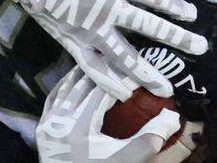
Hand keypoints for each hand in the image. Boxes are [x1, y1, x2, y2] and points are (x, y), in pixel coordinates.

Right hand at [0, 0, 207, 99]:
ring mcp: (89, 29)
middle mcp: (106, 9)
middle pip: (148, 27)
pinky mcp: (73, 42)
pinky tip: (125, 94)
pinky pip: (93, 67)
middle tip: (201, 48)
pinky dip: (108, 82)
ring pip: (123, 56)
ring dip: (147, 74)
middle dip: (177, 38)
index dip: (176, 6)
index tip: (192, 15)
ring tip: (167, 89)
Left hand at [36, 68, 180, 162]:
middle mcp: (60, 120)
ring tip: (104, 65)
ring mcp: (48, 124)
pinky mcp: (43, 129)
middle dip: (105, 71)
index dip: (122, 78)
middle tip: (123, 63)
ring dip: (85, 75)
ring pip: (67, 87)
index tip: (138, 71)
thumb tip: (173, 116)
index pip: (103, 89)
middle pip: (84, 83)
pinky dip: (66, 86)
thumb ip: (150, 138)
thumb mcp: (127, 160)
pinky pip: (53, 98)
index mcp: (80, 126)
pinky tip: (77, 81)